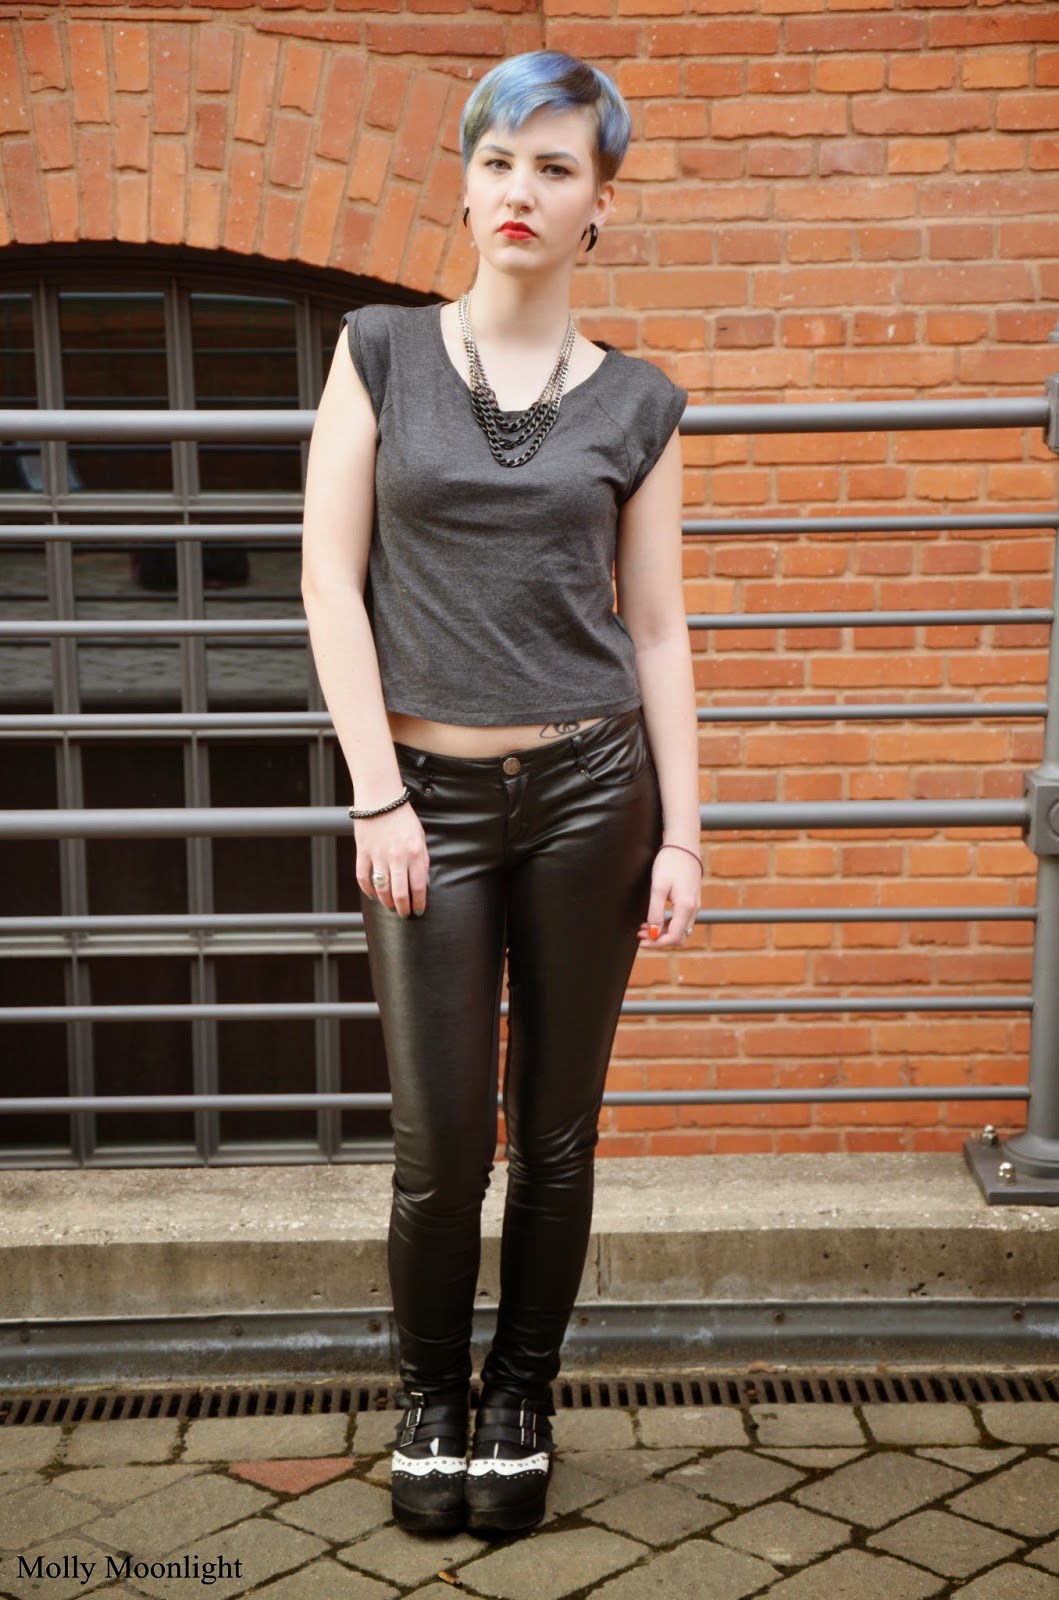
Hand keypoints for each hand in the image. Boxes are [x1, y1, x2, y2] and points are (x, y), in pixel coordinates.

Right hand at [355, 802, 429, 918]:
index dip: (419, 902)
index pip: (419, 886)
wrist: (380, 798)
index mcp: (414, 853)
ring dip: (386, 901)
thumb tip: (424, 882)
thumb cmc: (402, 817)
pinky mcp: (363, 852)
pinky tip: (372, 894)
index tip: (419, 910)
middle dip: (403, 908)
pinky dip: (367, 889)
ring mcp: (378, 855)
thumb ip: (423, 859)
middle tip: (404, 914)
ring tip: (390, 905)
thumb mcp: (420, 836)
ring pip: (382, 888)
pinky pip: (363, 877)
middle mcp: (397, 857)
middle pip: (400, 893)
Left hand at [637, 847, 700, 948]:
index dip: (657, 943)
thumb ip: (655, 912)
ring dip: (662, 932)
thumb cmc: (670, 863)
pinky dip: (668, 924)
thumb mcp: (658, 888)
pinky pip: (681, 920)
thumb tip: (652, 933)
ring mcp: (694, 905)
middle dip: (659, 939)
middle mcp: (693, 909)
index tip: (641, 941)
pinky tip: (654, 918)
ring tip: (643, 927)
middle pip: (679, 936)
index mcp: (686, 907)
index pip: (673, 937)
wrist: (683, 845)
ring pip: (680, 929)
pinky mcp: (691, 900)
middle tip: (640, 934)